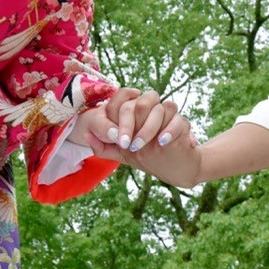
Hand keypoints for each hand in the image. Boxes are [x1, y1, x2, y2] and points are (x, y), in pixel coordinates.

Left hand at [76, 87, 194, 153]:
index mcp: (134, 112)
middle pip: (139, 103)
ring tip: (140, 146)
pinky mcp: (183, 124)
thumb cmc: (147, 158)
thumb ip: (103, 147)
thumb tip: (85, 136)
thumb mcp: (122, 155)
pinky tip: (161, 142)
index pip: (122, 98)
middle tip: (126, 144)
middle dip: (130, 124)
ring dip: (148, 129)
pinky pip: (178, 119)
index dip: (116, 113)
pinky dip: (169, 130)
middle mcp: (151, 109)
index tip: (115, 137)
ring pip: (160, 108)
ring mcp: (168, 115)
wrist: (176, 169)